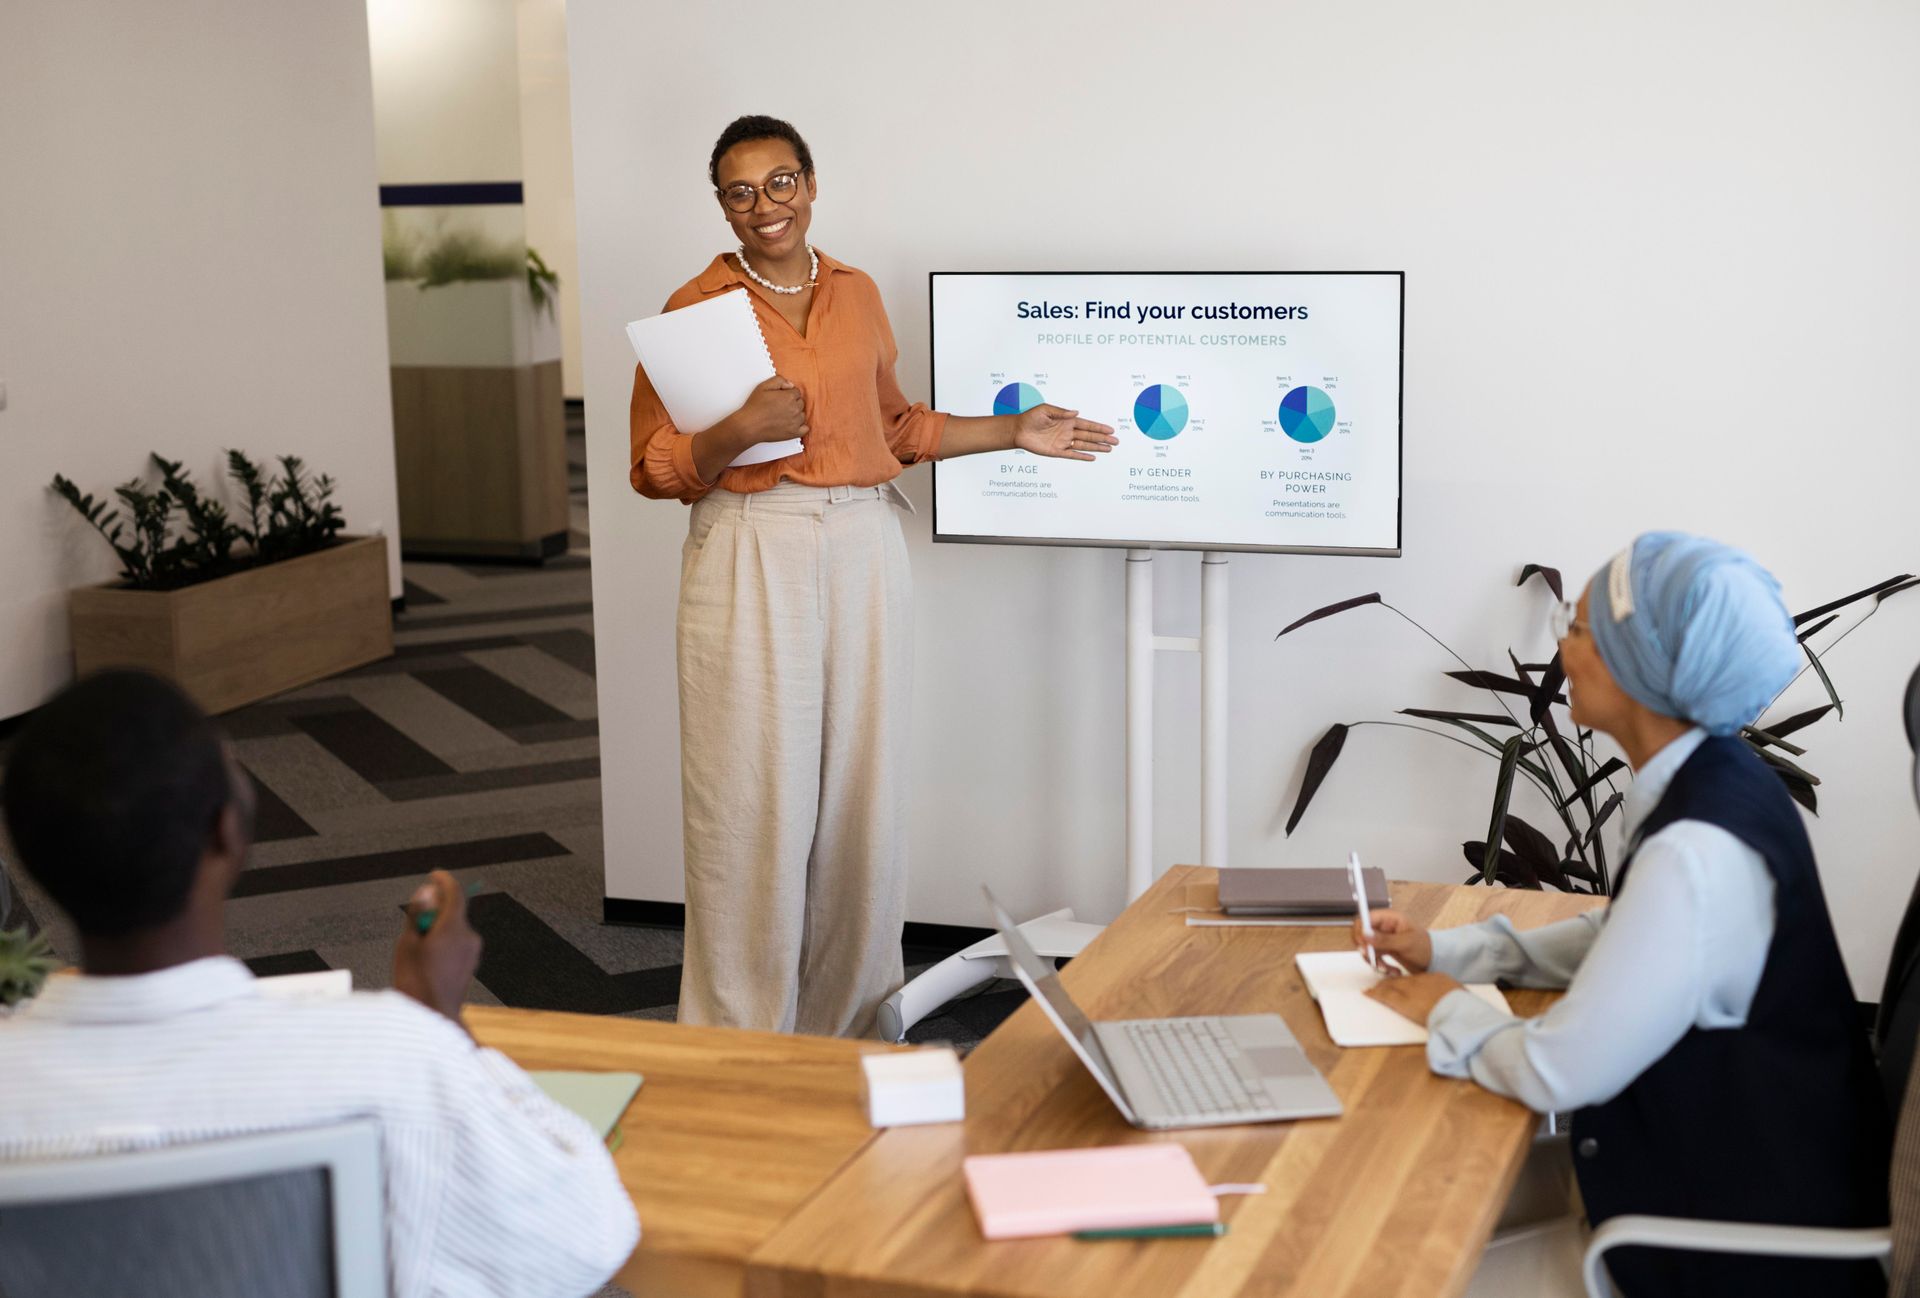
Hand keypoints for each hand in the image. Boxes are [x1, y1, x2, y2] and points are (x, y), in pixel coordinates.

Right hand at [393, 870, 482, 1024]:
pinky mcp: (471, 962)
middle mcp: (469, 936)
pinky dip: (443, 941)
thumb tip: (427, 892)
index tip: (434, 874)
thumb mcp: (407, 944)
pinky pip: (457, 942)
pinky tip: (427, 961)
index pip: (454, 893)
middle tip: (413, 923)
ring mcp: (473, 951)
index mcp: (454, 928)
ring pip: (454, 928)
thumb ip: (418, 914)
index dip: (443, 880)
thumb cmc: (415, 982)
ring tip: (416, 951)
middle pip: (453, 910)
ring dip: (437, 928)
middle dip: (435, 909)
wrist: (433, 1017)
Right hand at [730, 375, 808, 446]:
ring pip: (802, 415)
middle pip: (800, 403)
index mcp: (789, 397)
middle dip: (793, 403)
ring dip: (796, 414)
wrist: (749, 426)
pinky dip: (801, 426)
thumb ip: (779, 380)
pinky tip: (793, 424)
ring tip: (782, 416)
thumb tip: (790, 385)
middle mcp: (795, 409)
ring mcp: (795, 422)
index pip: (797, 392)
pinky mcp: (794, 433)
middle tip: (780, 406)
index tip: (781, 398)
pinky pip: (805, 429)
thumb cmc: (754, 407)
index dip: (788, 394)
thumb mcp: (763, 386)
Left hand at [1012, 404, 1117, 460]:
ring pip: (1083, 446)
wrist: (1018, 430)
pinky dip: (1082, 456)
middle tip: (1116, 441)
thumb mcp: (1045, 410)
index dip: (1099, 428)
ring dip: (1096, 447)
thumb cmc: (1031, 417)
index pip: (1087, 425)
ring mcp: (1063, 442)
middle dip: (1102, 439)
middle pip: (1089, 436)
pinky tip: (1092, 458)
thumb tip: (1076, 413)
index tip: (1110, 430)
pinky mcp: (1056, 451)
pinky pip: (1072, 454)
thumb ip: (1061, 412)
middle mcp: (1067, 432)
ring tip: (1109, 449)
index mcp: (1067, 420)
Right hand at [1354, 908, 1432, 972]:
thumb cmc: (1425, 947)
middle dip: (1366, 948)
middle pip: (1362, 933)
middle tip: (1373, 958)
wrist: (1434, 961)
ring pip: (1366, 948)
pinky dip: (1379, 966)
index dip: (1360, 931)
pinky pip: (1373, 957)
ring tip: (1387, 969)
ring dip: (1373, 960)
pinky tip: (1392, 971)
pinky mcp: (1384, 950)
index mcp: (1389, 918)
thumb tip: (1365, 935)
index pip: (1366, 918)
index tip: (1363, 945)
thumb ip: (1385, 940)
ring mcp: (1383, 939)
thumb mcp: (1406, 943)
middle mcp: (1384, 926)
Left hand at [1365, 972, 1464, 1025]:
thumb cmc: (1463, 1007)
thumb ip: (1451, 995)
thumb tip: (1454, 1000)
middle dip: (1391, 982)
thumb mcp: (1460, 996)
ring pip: (1391, 986)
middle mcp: (1421, 981)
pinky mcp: (1403, 1001)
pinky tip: (1368, 993)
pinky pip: (1385, 996)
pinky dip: (1375, 994)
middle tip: (1382, 983)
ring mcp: (1411, 990)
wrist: (1458, 1011)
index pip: (1417, 979)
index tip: (1403, 983)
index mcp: (1436, 978)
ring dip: (1381, 987)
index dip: (1407, 982)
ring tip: (1373, 989)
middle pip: (1402, 980)